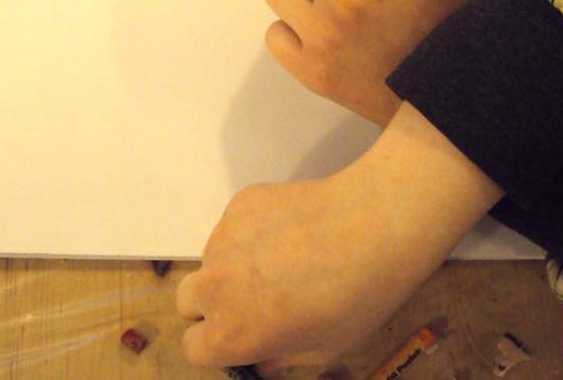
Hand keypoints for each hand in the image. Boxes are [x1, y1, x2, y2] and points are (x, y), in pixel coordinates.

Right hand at [176, 104, 503, 376]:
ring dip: (232, 265)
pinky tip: (291, 230)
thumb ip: (282, 359)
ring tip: (282, 259)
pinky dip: (251, 233)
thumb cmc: (357, 299)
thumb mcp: (325, 350)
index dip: (217, 346)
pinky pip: (233, 226)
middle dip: (212, 304)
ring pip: (212, 259)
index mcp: (231, 332)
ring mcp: (223, 238)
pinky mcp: (239, 203)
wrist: (374, 224)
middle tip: (254, 299)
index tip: (243, 338)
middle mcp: (214, 285)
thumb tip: (263, 358)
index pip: (193, 348)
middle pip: (188, 300)